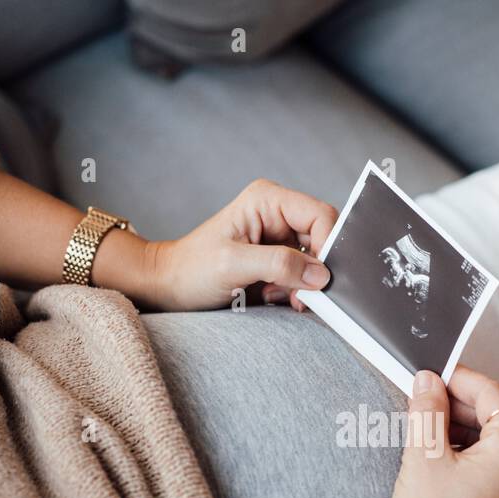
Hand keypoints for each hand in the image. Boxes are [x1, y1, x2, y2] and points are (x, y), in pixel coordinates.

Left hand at [134, 179, 337, 311]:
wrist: (170, 287)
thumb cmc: (191, 269)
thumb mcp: (233, 265)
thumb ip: (279, 265)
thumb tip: (320, 275)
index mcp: (268, 200)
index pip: (320, 215)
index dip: (328, 245)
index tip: (322, 278)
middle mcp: (278, 214)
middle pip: (324, 237)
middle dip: (317, 269)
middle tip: (301, 294)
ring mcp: (280, 237)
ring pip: (317, 260)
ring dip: (304, 284)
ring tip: (278, 295)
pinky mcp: (279, 260)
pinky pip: (305, 275)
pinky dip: (297, 291)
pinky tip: (274, 296)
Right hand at [391, 367, 498, 497]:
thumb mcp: (424, 456)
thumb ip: (428, 410)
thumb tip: (429, 381)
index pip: (492, 394)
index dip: (459, 379)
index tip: (433, 375)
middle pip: (498, 416)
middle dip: (460, 405)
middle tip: (424, 400)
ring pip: (498, 439)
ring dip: (465, 429)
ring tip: (428, 430)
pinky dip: (474, 453)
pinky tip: (444, 455)